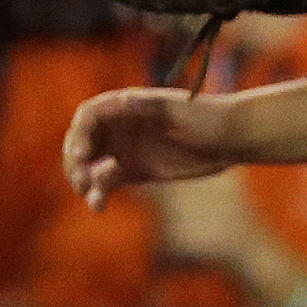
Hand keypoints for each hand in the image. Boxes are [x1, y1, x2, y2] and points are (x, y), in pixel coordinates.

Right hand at [62, 86, 242, 208]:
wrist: (230, 139)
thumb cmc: (208, 117)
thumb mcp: (180, 111)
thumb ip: (152, 106)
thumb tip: (125, 100)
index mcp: (125, 106)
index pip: (89, 117)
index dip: (80, 134)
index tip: (84, 153)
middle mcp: (119, 127)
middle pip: (82, 141)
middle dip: (75, 160)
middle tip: (82, 178)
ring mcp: (124, 149)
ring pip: (90, 164)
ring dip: (83, 180)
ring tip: (91, 195)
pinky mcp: (133, 172)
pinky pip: (106, 183)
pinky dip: (98, 194)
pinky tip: (98, 206)